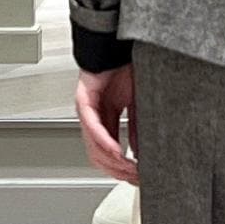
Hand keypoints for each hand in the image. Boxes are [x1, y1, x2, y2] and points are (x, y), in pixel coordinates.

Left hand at [76, 66, 137, 182]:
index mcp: (105, 119)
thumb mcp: (138, 105)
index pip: (109, 153)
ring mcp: (86, 111)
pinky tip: (117, 151)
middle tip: (135, 178)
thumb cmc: (126, 69)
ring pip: (94, 147)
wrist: (117, 45)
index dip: (123, 168)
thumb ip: (137, 128)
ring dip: (113, 162)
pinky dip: (105, 142)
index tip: (137, 177)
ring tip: (129, 169)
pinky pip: (93, 127)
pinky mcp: (84, 100)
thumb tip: (141, 153)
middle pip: (99, 156)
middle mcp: (93, 118)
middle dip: (118, 171)